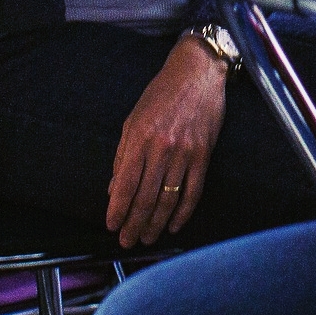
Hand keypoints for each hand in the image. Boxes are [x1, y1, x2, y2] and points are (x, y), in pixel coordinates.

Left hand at [106, 34, 228, 247]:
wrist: (198, 73)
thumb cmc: (161, 94)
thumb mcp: (133, 118)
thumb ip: (123, 155)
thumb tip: (114, 188)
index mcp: (141, 136)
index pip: (126, 183)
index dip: (118, 208)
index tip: (112, 225)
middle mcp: (162, 147)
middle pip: (146, 196)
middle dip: (134, 223)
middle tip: (127, 241)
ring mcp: (185, 152)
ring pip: (168, 198)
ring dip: (156, 223)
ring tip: (147, 238)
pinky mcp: (203, 155)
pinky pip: (193, 191)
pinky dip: (183, 212)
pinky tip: (174, 225)